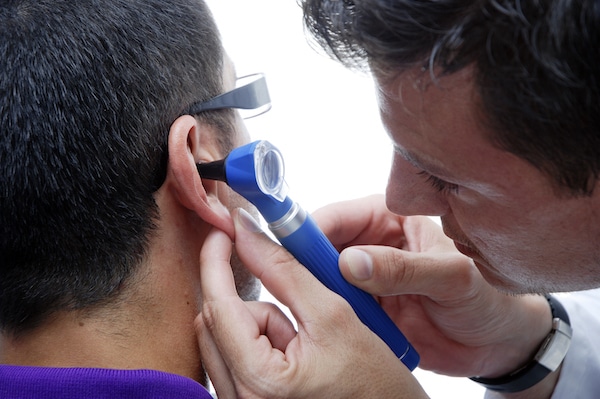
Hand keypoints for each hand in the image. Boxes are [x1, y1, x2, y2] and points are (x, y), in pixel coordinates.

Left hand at [195, 208, 428, 398]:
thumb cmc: (373, 381)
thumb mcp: (333, 315)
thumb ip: (283, 271)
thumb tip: (247, 232)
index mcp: (260, 382)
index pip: (218, 307)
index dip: (215, 261)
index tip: (223, 230)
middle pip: (216, 322)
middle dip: (254, 303)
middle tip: (296, 309)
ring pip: (224, 336)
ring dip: (259, 324)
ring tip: (304, 342)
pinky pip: (234, 355)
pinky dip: (260, 340)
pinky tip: (294, 353)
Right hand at [312, 195, 551, 378]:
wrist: (498, 344)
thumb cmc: (487, 298)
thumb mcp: (452, 277)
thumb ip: (404, 268)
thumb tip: (351, 262)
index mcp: (391, 220)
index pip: (338, 217)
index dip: (309, 231)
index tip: (289, 251)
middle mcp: (372, 245)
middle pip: (321, 248)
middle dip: (304, 264)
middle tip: (287, 284)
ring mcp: (366, 280)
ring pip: (322, 280)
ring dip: (312, 292)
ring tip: (301, 307)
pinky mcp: (365, 310)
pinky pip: (334, 310)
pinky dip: (325, 317)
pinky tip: (320, 327)